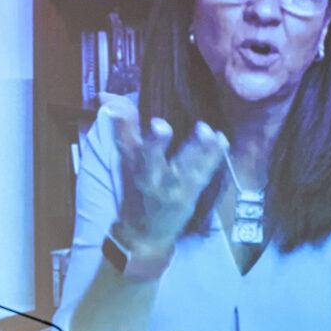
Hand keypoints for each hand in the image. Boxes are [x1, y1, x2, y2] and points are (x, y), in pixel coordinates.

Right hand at [102, 93, 227, 256]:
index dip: (125, 128)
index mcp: (133, 166)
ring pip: (183, 167)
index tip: (130, 114)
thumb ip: (125, 127)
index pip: (127, 144)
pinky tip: (222, 140)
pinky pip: (204, 173)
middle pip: (150, 159)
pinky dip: (214, 157)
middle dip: (155, 144)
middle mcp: (150, 177)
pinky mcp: (190, 195)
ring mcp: (172, 188)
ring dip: (195, 148)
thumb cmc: (136, 191)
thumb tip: (108, 97)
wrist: (145, 233)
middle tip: (160, 125)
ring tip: (206, 131)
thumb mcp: (128, 160)